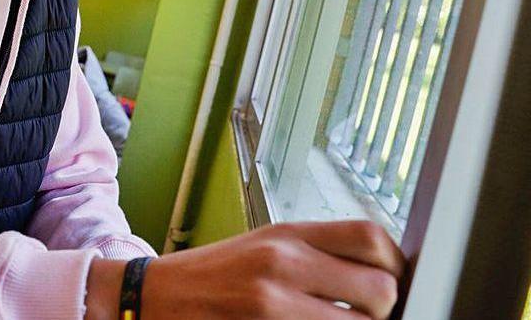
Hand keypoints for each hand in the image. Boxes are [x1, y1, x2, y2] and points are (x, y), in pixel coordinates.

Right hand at [140, 221, 403, 318]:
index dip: (395, 266)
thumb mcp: (263, 247)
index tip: (387, 283)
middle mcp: (282, 262)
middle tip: (361, 316)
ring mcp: (272, 302)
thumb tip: (379, 275)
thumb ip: (316, 254)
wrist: (151, 298)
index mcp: (286, 234)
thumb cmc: (211, 277)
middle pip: (381, 288)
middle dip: (382, 311)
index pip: (372, 238)